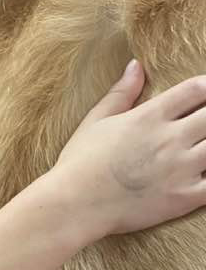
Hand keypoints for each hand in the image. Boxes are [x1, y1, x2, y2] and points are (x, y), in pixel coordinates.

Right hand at [53, 60, 205, 238]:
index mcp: (149, 116)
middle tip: (203, 122)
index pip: (196, 90)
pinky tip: (205, 172)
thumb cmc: (81, 161)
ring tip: (203, 145)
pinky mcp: (185, 197)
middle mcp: (170, 139)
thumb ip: (122, 92)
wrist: (76, 204)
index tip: (205, 93)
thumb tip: (136, 65)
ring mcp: (180, 168)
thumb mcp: (96, 119)